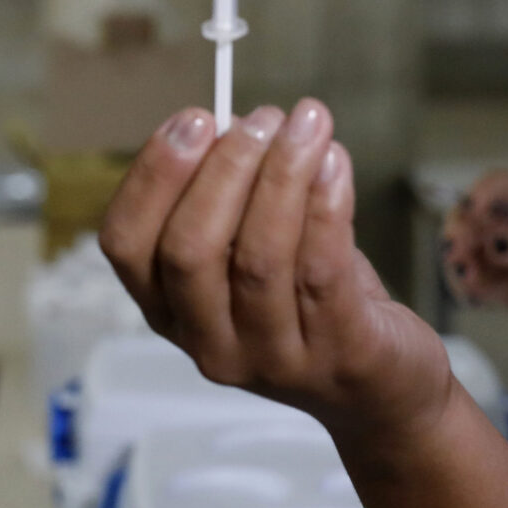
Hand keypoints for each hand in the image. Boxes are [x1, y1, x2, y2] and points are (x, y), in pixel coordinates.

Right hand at [99, 99, 456, 445]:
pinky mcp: (336, 356)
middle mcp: (208, 343)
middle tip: (263, 117)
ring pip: (259, 258)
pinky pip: (321, 271)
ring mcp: (271, 359)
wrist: (381, 390)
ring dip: (283, 175)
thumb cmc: (308, 302)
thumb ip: (231, 196)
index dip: (153, 176)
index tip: (194, 117)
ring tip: (308, 123)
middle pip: (190, 251)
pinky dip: (326, 205)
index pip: (126, 244)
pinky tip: (335, 162)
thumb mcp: (249, 252)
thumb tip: (233, 122)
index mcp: (169, 309)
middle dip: (225, 169)